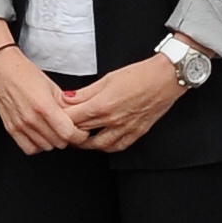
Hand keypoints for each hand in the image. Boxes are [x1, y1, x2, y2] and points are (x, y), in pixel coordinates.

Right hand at [0, 22, 83, 153]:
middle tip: (67, 128)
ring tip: (53, 130)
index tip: (81, 131)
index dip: (79, 135)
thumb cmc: (24, 73)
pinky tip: (40, 135)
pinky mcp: (11, 129)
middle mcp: (31, 119)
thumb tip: (78, 117)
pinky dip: (38, 145)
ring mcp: (20, 126)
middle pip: (59, 143)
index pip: (69, 133)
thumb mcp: (52, 86)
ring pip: (46, 147)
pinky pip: (29, 149)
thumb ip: (66, 104)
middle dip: (68, 137)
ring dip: (53, 141)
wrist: (1, 69)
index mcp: (44, 106)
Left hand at [61, 52, 187, 153]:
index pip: (72, 119)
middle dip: (69, 132)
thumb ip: (85, 92)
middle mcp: (112, 121)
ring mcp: (125, 129)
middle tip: (62, 128)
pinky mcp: (136, 133)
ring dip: (86, 144)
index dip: (60, 118)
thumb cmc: (139, 74)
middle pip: (81, 133)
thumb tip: (67, 98)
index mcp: (102, 105)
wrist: (166, 78)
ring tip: (79, 137)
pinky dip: (105, 147)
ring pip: (98, 145)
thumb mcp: (107, 79)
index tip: (55, 116)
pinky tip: (101, 142)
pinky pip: (117, 147)